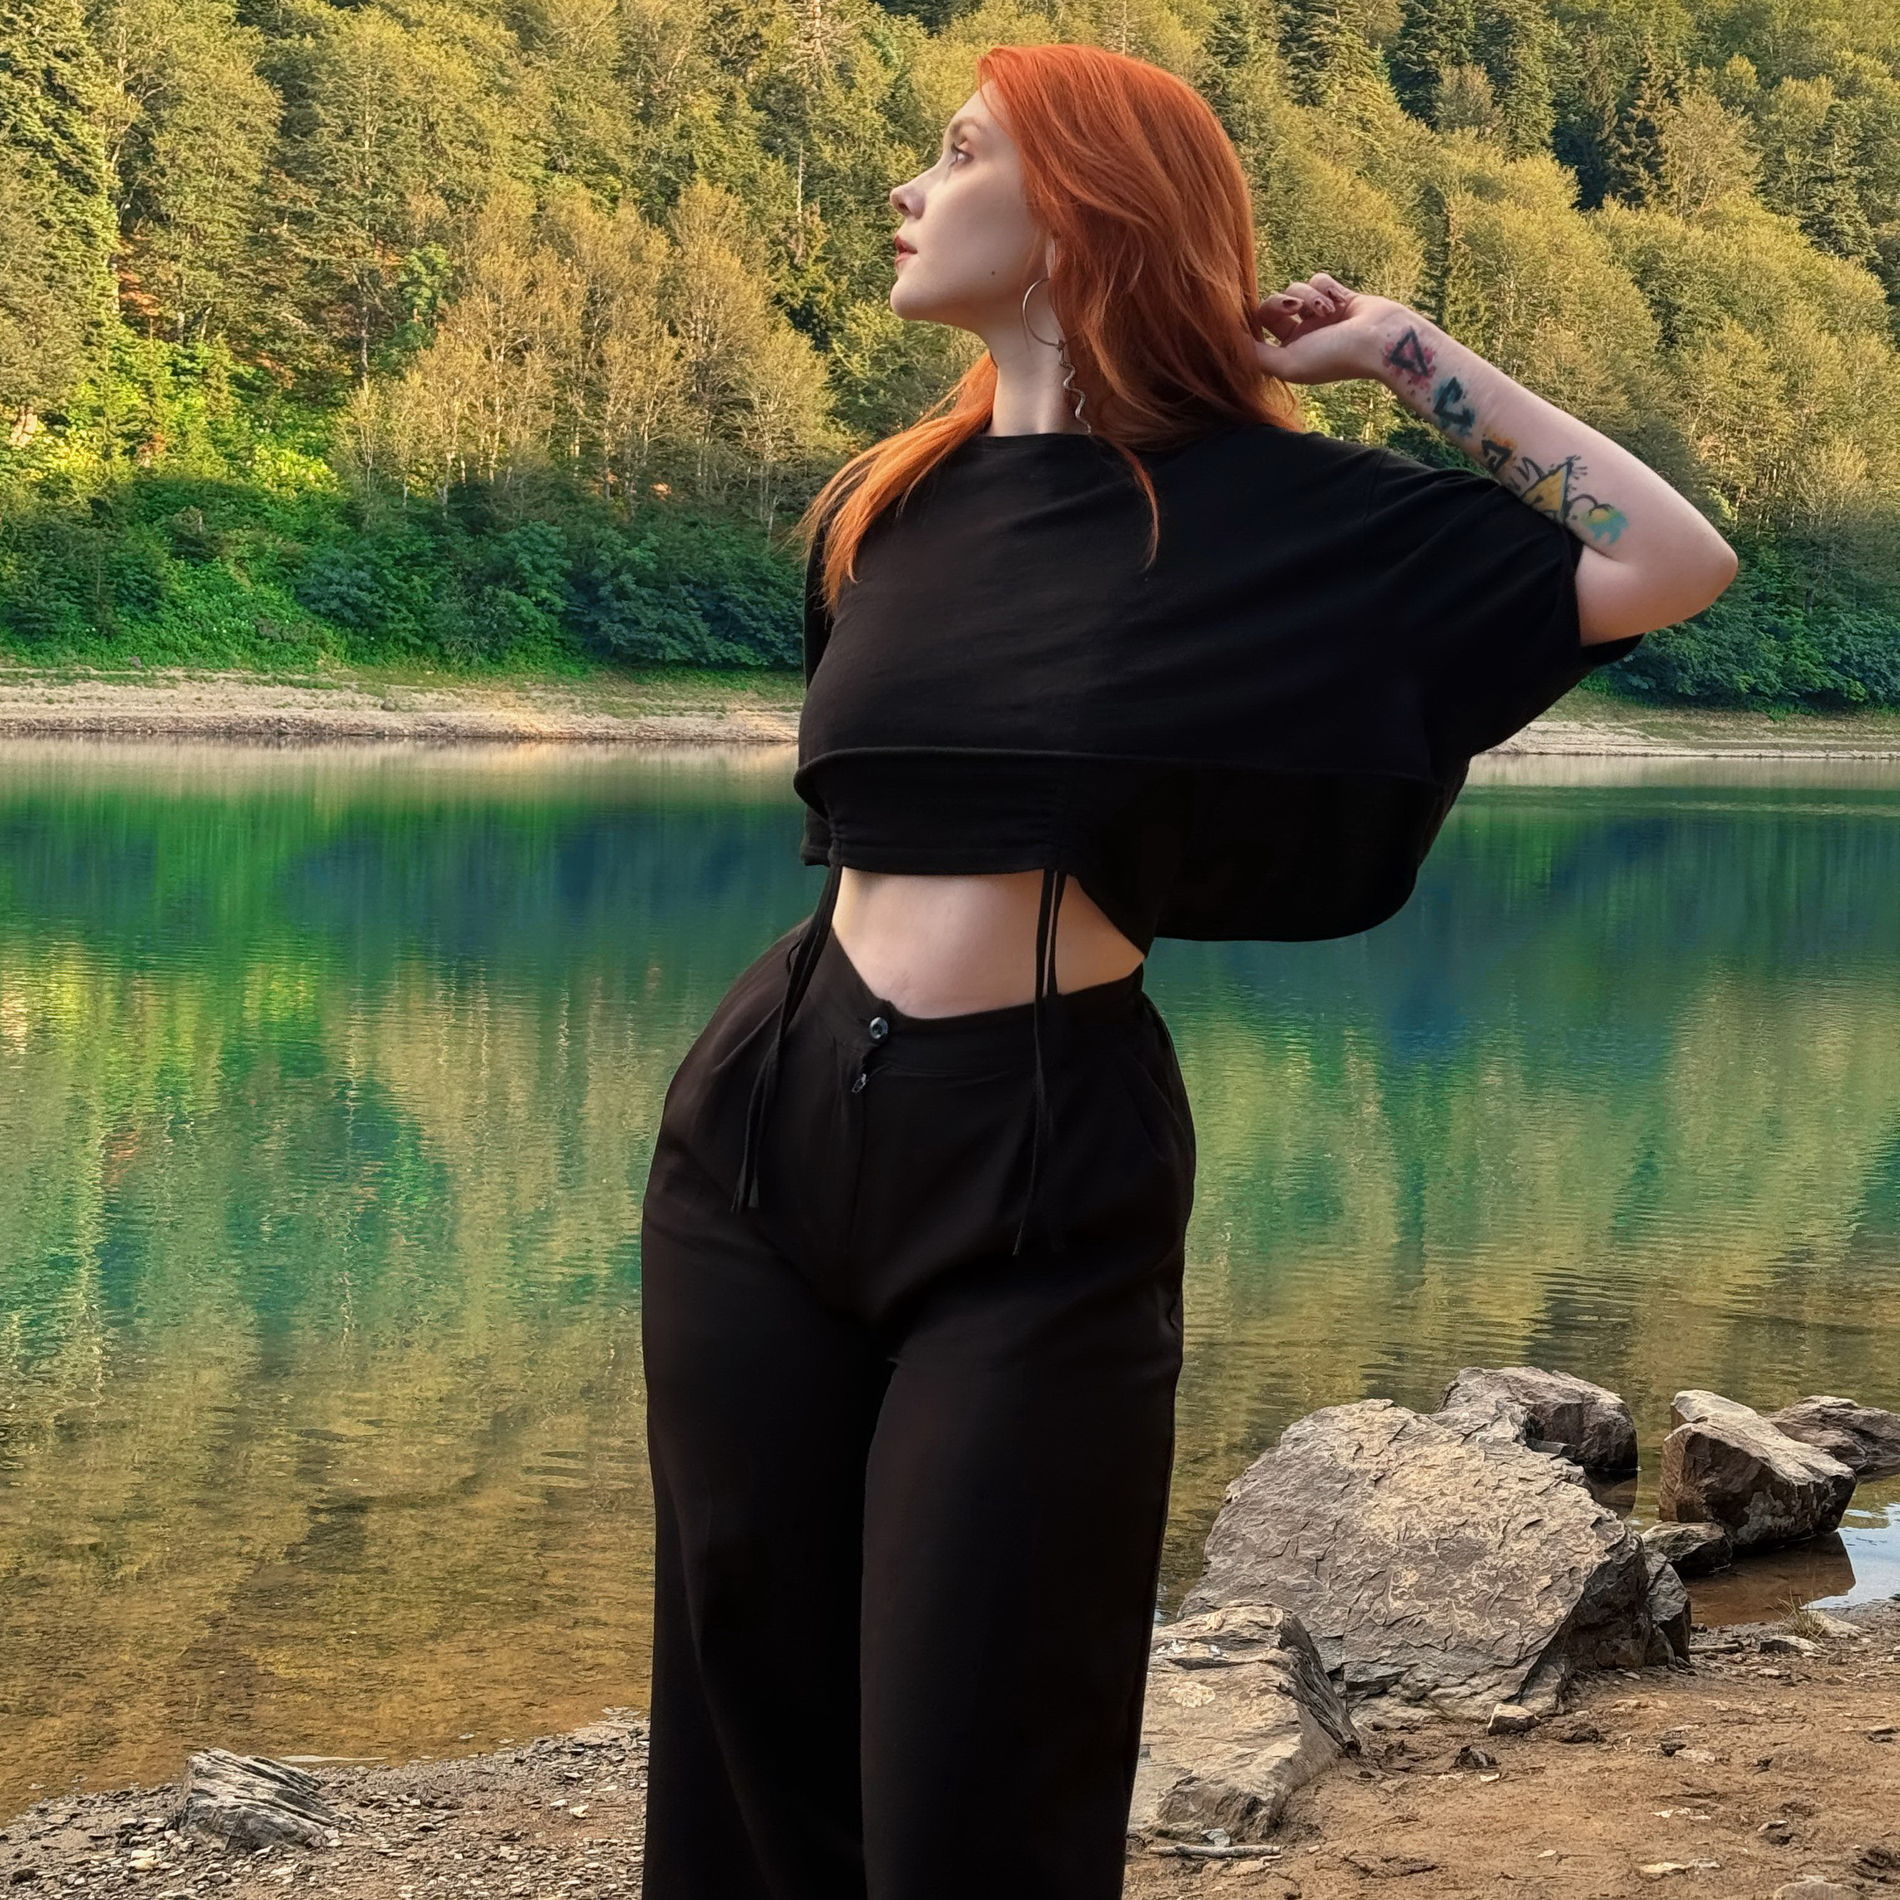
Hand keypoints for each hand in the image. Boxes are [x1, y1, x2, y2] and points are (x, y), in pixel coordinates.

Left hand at [1250, 272, 1417, 385]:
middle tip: (1294, 307)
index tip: (1243, 309)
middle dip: (1281, 302)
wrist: (1379, 340)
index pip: (1258, 329)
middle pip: (1273, 304)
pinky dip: (1326, 288)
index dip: (1253, 318)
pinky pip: (1318, 279)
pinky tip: (1338, 302)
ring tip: (1327, 312)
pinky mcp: (1337, 295)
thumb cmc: (1334, 356)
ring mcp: (1319, 315)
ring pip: (1296, 288)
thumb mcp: (1287, 363)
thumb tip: (1227, 342)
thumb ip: (1255, 354)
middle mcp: (1302, 335)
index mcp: (1288, 353)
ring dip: (1309, 296)